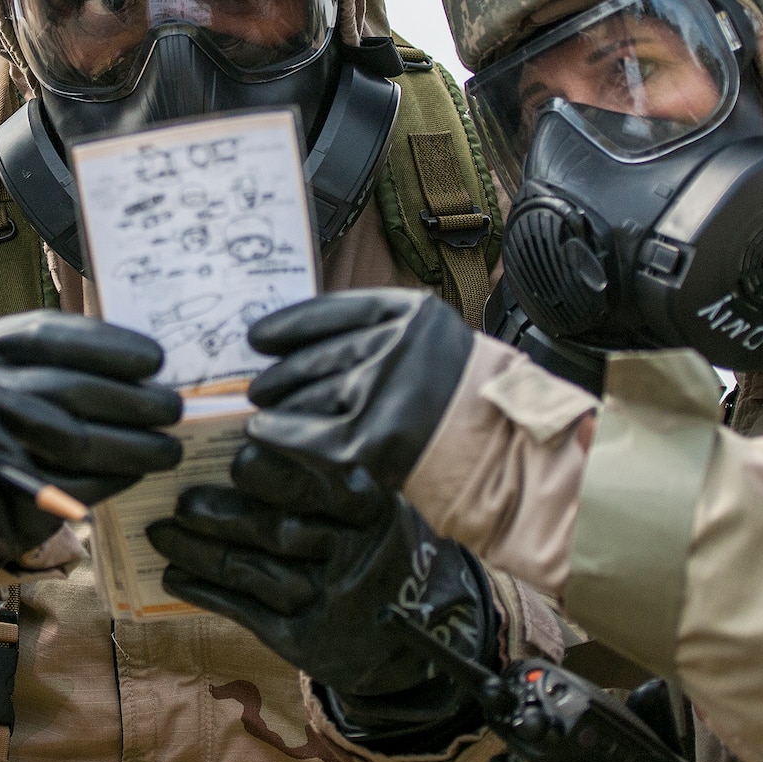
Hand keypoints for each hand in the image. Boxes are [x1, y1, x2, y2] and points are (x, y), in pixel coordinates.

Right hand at [0, 311, 183, 505]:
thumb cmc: (21, 393)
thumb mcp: (31, 357)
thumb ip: (77, 351)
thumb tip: (151, 366)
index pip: (49, 337)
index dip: (108, 347)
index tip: (157, 359)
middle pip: (68, 393)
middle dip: (132, 402)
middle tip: (173, 408)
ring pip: (73, 444)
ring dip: (132, 447)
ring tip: (168, 448)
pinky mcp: (8, 488)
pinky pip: (67, 486)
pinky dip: (112, 479)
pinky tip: (135, 471)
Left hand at [147, 444, 495, 739]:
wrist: (424, 632)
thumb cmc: (380, 549)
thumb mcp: (376, 508)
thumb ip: (325, 483)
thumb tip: (242, 449)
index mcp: (371, 511)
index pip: (323, 489)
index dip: (280, 474)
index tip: (241, 454)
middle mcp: (352, 557)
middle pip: (279, 532)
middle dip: (225, 515)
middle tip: (181, 500)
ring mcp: (328, 602)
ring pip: (254, 573)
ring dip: (200, 552)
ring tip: (159, 533)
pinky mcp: (304, 640)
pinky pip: (246, 611)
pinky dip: (206, 591)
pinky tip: (173, 573)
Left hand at [244, 289, 473, 492]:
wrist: (504, 451)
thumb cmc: (464, 396)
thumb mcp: (432, 339)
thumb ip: (381, 330)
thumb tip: (307, 340)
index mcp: (411, 313)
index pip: (333, 310)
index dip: (289, 324)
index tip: (258, 336)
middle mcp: (397, 346)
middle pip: (318, 355)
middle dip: (281, 372)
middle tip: (258, 383)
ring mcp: (385, 393)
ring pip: (313, 393)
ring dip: (281, 402)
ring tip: (261, 407)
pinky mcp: (376, 440)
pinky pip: (311, 434)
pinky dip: (281, 432)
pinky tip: (264, 432)